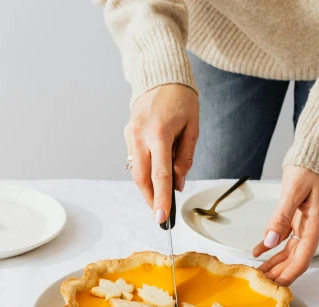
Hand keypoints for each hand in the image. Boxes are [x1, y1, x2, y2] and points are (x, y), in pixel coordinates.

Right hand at [124, 84, 198, 223]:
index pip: (160, 175)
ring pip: (135, 172)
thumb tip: (177, 184)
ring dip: (146, 187)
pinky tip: (154, 175)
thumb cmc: (181, 100)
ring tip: (159, 198)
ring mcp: (130, 134)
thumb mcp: (192, 128)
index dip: (161, 198)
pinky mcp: (127, 134)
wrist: (160, 76)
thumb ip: (184, 158)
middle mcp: (140, 135)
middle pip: (141, 178)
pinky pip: (134, 159)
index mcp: (159, 133)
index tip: (162, 218)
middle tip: (160, 214)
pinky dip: (144, 171)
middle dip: (151, 199)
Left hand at [253, 166, 318, 285]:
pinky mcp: (297, 219)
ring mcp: (305, 224)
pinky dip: (270, 247)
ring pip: (289, 251)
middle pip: (295, 258)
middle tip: (262, 286)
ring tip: (259, 275)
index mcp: (315, 224)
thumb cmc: (309, 168)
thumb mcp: (293, 190)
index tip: (277, 286)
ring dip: (274, 264)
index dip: (290, 274)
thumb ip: (281, 217)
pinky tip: (257, 253)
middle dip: (279, 273)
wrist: (317, 154)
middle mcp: (312, 228)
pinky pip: (283, 238)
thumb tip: (270, 242)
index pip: (303, 257)